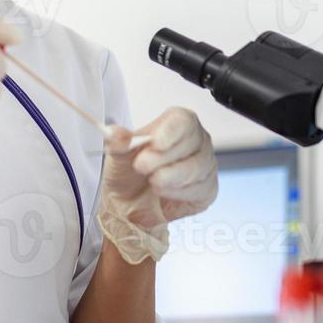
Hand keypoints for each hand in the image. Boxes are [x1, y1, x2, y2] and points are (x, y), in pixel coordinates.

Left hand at [96, 107, 218, 263]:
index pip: (183, 120)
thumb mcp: (119, 153)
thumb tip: (115, 134)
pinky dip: (177, 192)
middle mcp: (196, 141)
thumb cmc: (131, 171)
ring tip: (152, 181)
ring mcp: (204, 164)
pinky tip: (163, 192)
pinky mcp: (207, 189)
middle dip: (163, 158)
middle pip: (192, 142)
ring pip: (197, 167)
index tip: (154, 144)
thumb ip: (118, 142)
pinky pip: (200, 189)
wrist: (130, 201)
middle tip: (141, 166)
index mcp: (176, 124)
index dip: (169, 132)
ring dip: (170, 176)